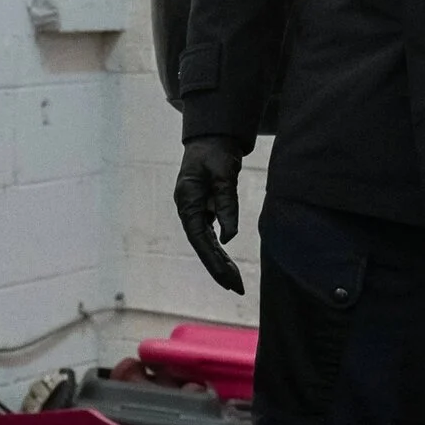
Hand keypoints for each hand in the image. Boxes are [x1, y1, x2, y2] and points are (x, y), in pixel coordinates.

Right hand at [174, 136, 245, 293]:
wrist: (212, 136)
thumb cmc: (215, 152)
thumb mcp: (223, 174)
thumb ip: (226, 203)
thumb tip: (229, 237)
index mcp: (187, 201)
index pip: (199, 238)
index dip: (213, 260)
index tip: (228, 278)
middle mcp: (188, 209)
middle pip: (202, 246)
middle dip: (218, 268)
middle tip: (237, 288)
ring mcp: (194, 210)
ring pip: (206, 243)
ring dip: (220, 262)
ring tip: (236, 282)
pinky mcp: (203, 209)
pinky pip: (210, 235)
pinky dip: (220, 250)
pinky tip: (228, 264)